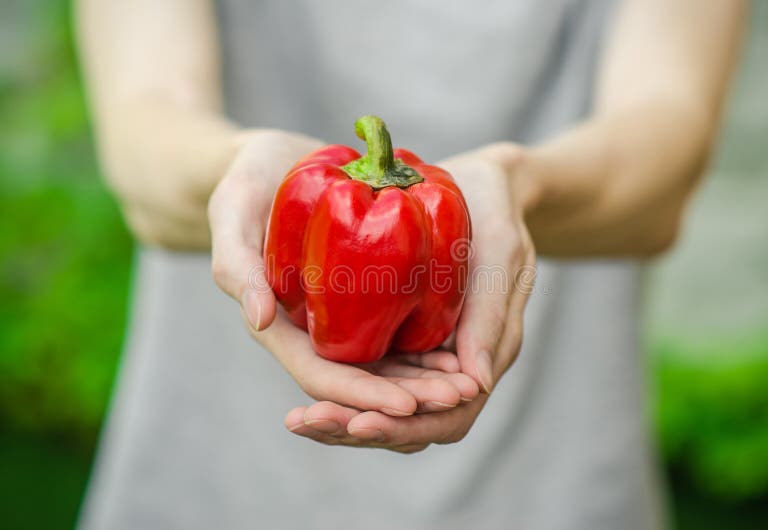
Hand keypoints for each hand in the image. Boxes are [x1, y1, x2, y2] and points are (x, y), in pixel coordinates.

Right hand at [208, 130, 479, 416]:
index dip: (364, 395)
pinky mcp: (363, 299)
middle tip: (459, 395)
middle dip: (409, 396)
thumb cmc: (247, 181)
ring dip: (425, 381)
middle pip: (362, 381)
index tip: (409, 405)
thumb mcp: (234, 209)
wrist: (274, 162)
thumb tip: (260, 320)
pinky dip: (426, 349)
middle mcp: (311, 331)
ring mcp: (339, 318)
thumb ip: (237, 262)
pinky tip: (462, 347)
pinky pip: (396, 332)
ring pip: (385, 366)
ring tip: (469, 381)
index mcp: (277, 327)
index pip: (322, 376)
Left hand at [287, 144, 537, 451]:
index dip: (402, 426)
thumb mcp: (500, 252)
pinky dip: (343, 387)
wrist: (480, 186)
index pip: (445, 417)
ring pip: (384, 406)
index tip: (357, 422)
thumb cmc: (496, 212)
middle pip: (407, 424)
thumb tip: (474, 385)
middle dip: (356, 427)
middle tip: (305, 424)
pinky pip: (372, 373)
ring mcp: (424, 354)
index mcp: (485, 357)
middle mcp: (453, 367)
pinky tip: (307, 387)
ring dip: (343, 416)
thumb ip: (490, 314)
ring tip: (297, 421)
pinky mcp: (401, 334)